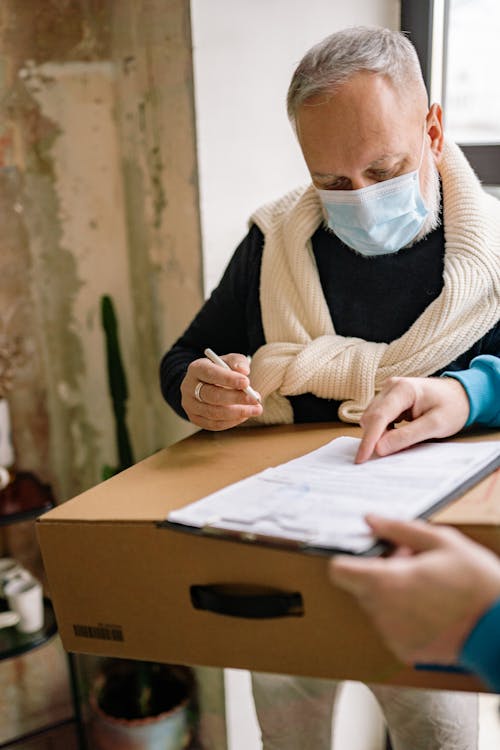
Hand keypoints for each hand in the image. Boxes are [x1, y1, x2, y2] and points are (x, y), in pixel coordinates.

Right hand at [181, 352, 262, 430]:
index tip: (247, 383)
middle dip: (236, 398)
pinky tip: (244, 416)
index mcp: (196, 369)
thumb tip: (244, 371)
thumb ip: (237, 362)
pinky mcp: (195, 418)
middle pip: (212, 396)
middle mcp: (189, 387)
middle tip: (255, 399)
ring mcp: (190, 405)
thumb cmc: (220, 370)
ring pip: (213, 413)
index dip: (228, 379)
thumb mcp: (228, 361)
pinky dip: (232, 422)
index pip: (210, 373)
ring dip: (237, 413)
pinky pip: (214, 424)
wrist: (204, 383)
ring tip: (255, 409)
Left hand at [329, 516, 499, 663]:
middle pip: (361, 585)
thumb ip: (399, 528)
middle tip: (414, 564)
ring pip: (377, 605)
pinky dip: (404, 616)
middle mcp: (383, 612)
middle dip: (381, 572)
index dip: (351, 558)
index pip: (339, 570)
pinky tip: (431, 608)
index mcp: (386, 582)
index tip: (366, 553)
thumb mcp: (441, 541)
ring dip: (393, 594)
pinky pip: (392, 626)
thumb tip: (371, 520)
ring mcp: (392, 634)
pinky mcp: (404, 650)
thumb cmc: (476, 583)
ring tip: (427, 587)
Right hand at [356, 376, 469, 462]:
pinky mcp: (388, 397)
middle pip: (371, 417)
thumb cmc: (452, 407)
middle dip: (374, 438)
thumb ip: (406, 436)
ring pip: (371, 418)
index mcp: (403, 389)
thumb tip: (379, 448)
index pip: (378, 417)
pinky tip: (398, 433)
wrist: (461, 394)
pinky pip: (377, 416)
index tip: (361, 459)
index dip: (368, 440)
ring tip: (402, 440)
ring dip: (379, 434)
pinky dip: (383, 429)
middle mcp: (391, 386)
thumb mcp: (435, 426)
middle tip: (390, 453)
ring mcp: (388, 390)